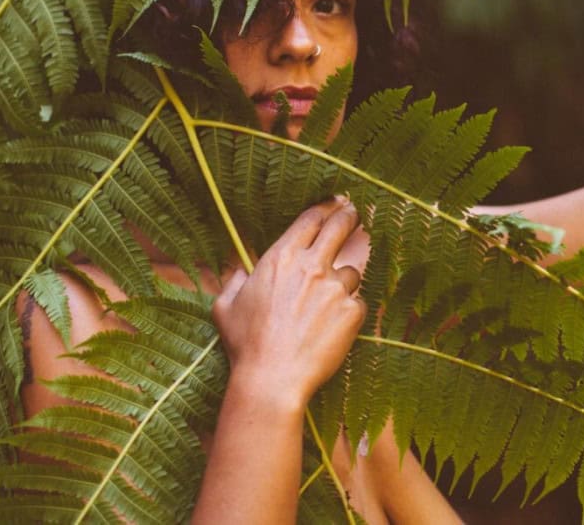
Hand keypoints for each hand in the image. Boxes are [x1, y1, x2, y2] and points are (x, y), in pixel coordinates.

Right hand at [212, 197, 366, 411]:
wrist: (272, 379)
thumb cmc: (245, 345)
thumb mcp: (225, 307)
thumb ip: (235, 281)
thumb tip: (241, 270)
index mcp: (281, 257)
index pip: (311, 218)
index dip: (324, 207)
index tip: (333, 203)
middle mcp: (312, 266)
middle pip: (340, 226)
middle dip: (348, 216)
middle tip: (352, 213)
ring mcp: (335, 288)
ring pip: (352, 272)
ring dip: (343, 283)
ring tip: (325, 308)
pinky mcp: (352, 312)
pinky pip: (357, 304)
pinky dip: (348, 313)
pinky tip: (331, 330)